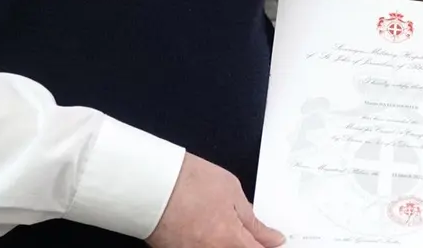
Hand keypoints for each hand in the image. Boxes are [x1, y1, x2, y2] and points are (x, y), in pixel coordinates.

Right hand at [146, 153, 282, 247]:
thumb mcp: (231, 191)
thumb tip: (272, 238)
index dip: (265, 247)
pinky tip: (203, 233)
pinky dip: (204, 244)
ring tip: (218, 229)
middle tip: (242, 233)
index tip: (271, 243)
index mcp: (230, 239)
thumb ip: (251, 220)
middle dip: (244, 244)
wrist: (150, 183)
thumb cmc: (189, 181)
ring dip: (225, 244)